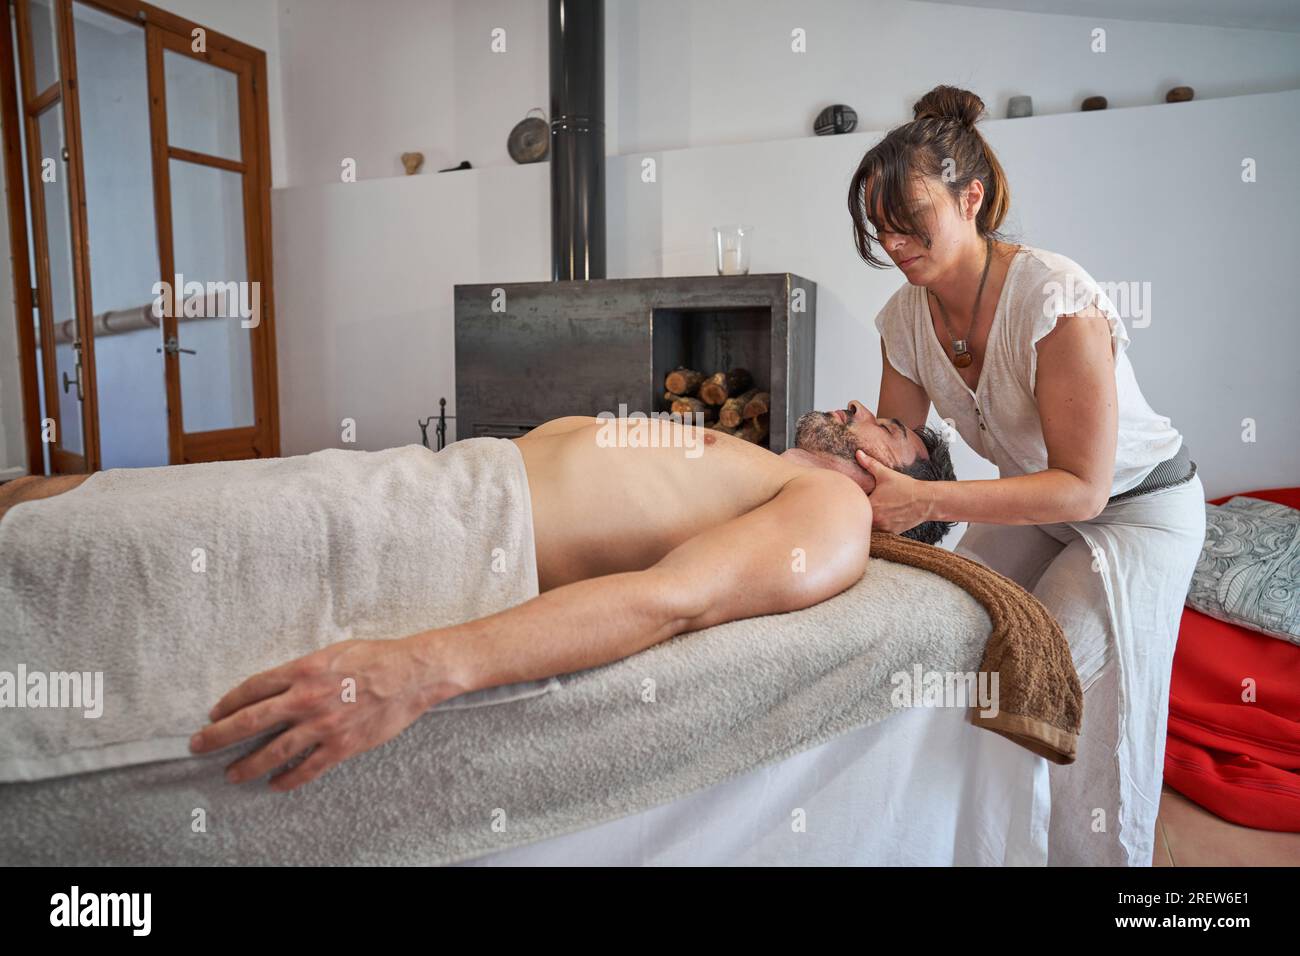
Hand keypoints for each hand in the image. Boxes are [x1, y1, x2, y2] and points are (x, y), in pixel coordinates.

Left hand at [189, 635, 457, 791]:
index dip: (228, 702)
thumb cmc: (375, 657)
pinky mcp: (341, 746)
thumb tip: (282, 684)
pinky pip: (307, 768)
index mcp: (302, 671)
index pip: (253, 689)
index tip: (214, 712)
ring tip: (232, 773)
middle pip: (250, 721)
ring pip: (273, 751)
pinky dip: (287, 779)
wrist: (411, 674)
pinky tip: (275, 784)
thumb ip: (305, 669)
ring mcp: (322, 726)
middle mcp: (306, 699)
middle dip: (219, 735)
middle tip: (198, 745)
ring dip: (247, 765)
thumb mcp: (333, 652)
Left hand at [855, 449, 929, 533]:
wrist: (926, 501)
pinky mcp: (892, 532)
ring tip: (876, 511)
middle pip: (862, 518)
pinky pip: (882, 531)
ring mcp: (884, 528)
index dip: (854, 502)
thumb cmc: (906, 487)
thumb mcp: (886, 474)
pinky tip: (887, 516)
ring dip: (871, 519)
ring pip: (871, 526)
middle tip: (865, 505)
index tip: (856, 498)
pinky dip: (882, 525)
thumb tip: (858, 453)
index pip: (854, 506)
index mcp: (871, 506)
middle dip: (862, 512)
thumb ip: (870, 464)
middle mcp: (876, 520)